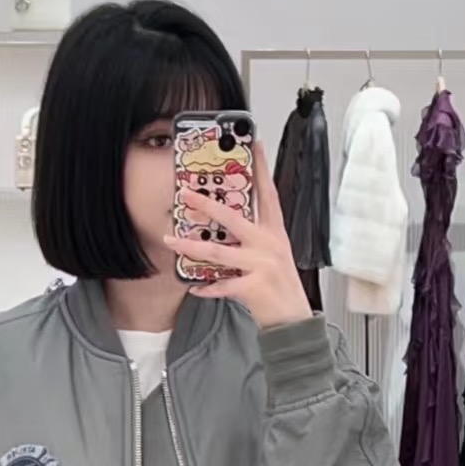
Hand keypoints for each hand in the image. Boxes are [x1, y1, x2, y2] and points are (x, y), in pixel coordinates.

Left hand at [163, 140, 313, 329]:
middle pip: (233, 217)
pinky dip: (206, 286)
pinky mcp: (254, 286)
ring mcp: (262, 264)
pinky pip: (222, 284)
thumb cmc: (280, 287)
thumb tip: (224, 226)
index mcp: (274, 232)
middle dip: (206, 204)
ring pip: (218, 251)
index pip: (268, 194)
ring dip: (190, 245)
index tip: (253, 145)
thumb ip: (253, 238)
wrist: (294, 319)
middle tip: (186, 194)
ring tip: (171, 239)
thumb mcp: (273, 255)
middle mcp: (269, 244)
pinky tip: (194, 286)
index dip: (261, 168)